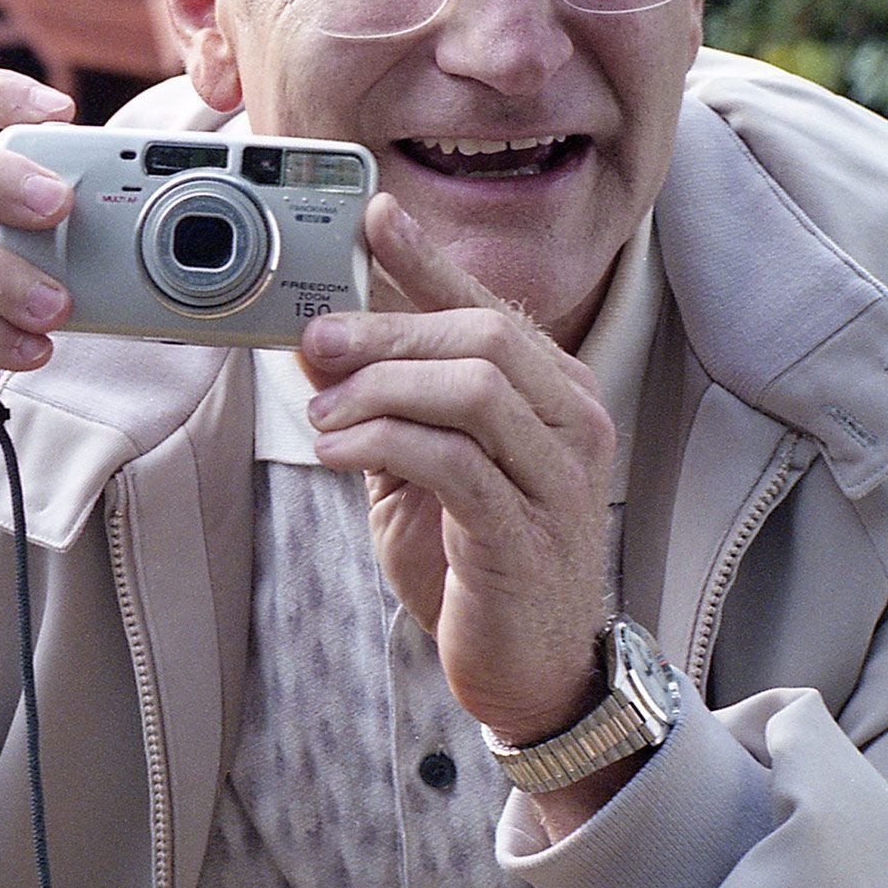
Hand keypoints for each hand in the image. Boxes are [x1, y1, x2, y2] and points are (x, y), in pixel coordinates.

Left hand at [299, 194, 619, 747]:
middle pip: (481, 338)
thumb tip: (316, 339)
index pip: (491, 307)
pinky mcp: (525, 534)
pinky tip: (337, 452)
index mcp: (555, 394)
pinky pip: (454, 462)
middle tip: (316, 337)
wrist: (530, 670)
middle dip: (388, 328)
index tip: (375, 217)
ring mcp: (558, 479)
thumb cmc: (477, 561)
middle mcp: (572, 423)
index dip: (430, 260)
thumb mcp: (423, 467)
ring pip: (473, 389)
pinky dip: (385, 443)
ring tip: (323, 412)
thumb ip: (383, 403)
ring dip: (382, 388)